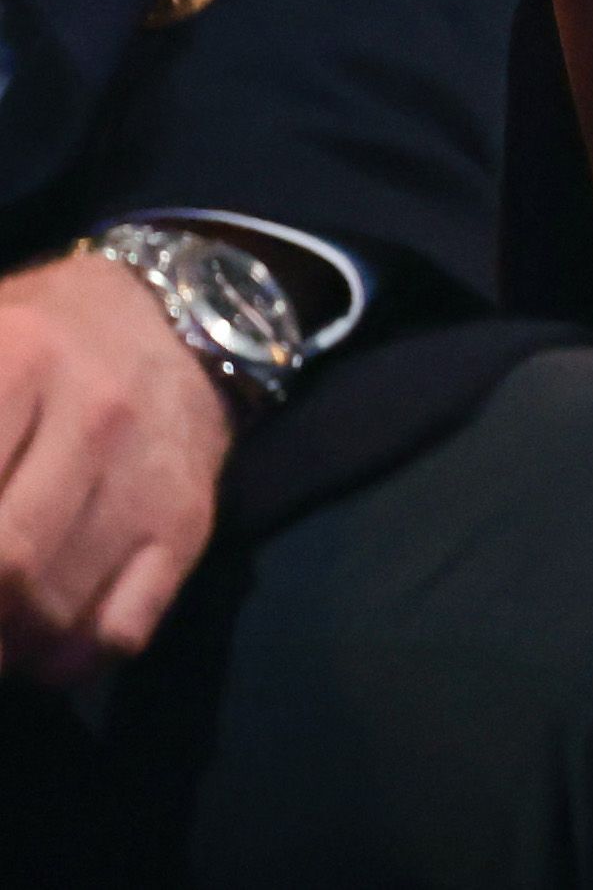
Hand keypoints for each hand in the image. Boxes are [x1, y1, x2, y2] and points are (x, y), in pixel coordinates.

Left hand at [0, 249, 232, 686]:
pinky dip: (57, 662)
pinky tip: (30, 641)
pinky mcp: (187, 525)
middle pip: (4, 562)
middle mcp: (95, 414)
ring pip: (49, 612)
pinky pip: (115, 633)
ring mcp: (146, 475)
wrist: (177, 318)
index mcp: (19, 357)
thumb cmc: (32, 344)